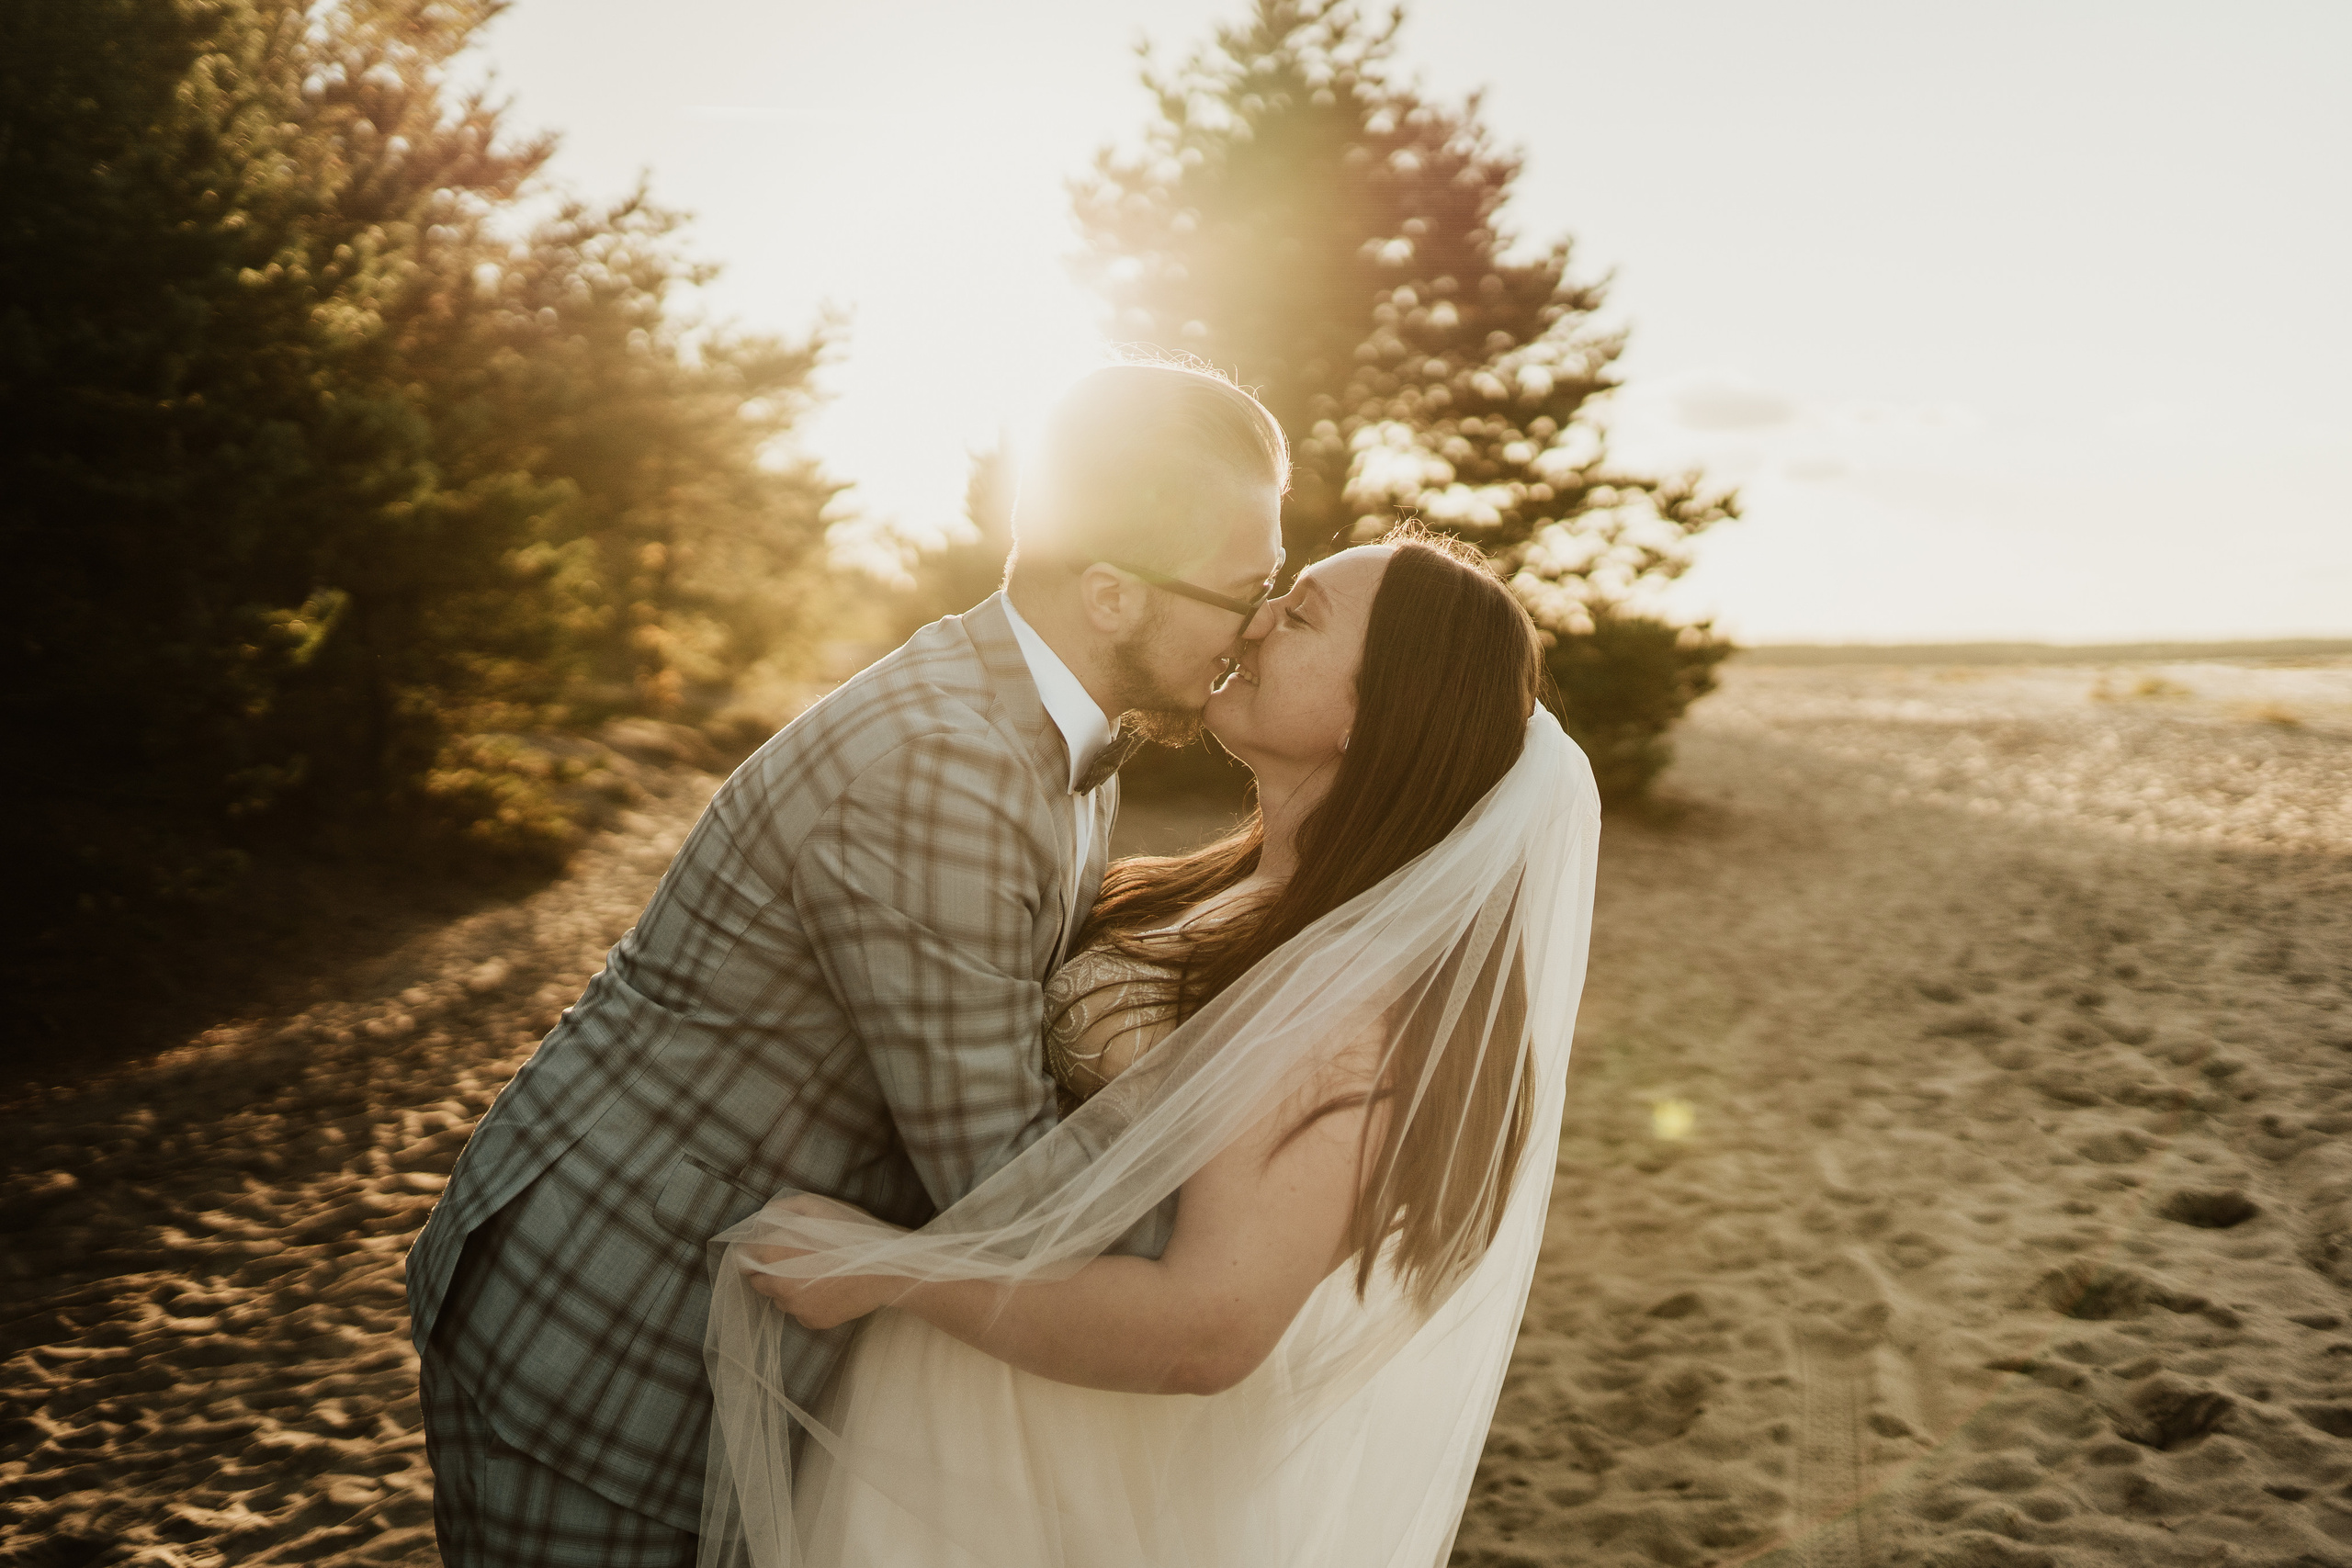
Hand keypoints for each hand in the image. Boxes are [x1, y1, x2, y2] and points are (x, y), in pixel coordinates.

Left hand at [739, 1193, 906, 1330]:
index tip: (771, 1244)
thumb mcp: (819, 1206)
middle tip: (795, 1257)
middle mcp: (778, 1287)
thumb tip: (766, 1217)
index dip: (756, 1248)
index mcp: (774, 1255)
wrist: (889, 1269)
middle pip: (757, 1280)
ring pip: (779, 1297)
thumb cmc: (854, 1233)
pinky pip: (800, 1311)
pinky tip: (829, 1286)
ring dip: (788, 1286)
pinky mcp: (813, 1322)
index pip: (743, 1256)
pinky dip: (808, 1300)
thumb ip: (785, 1208)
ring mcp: (796, 1309)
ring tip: (817, 1270)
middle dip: (769, 1268)